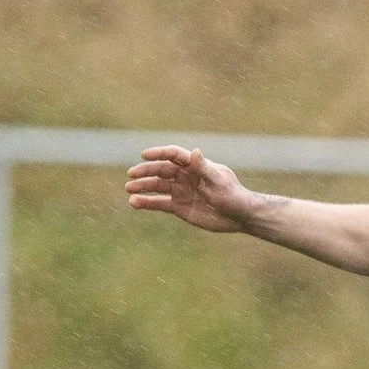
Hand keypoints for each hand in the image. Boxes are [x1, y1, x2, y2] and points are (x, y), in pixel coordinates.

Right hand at [125, 146, 259, 232]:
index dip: (159, 153)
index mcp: (195, 165)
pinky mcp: (179, 207)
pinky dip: (147, 203)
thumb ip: (204, 168)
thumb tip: (194, 151)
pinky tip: (134, 202)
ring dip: (143, 187)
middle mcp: (185, 176)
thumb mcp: (219, 181)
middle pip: (161, 170)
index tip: (144, 155)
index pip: (174, 155)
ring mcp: (181, 191)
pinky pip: (159, 203)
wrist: (240, 216)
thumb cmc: (233, 195)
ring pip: (157, 187)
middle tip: (131, 175)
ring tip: (129, 189)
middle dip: (146, 171)